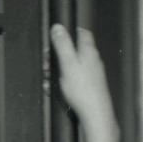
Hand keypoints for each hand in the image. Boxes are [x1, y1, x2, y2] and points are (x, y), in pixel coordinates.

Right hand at [50, 24, 119, 141]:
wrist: (95, 114)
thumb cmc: (83, 91)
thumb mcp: (67, 63)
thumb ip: (62, 44)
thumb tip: (57, 27)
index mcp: (88, 51)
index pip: (82, 32)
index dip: (69, 32)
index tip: (57, 38)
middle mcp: (92, 60)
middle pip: (74, 50)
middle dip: (58, 56)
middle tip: (48, 63)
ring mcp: (92, 73)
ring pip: (72, 66)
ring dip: (58, 71)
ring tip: (48, 79)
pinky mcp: (89, 86)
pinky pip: (73, 79)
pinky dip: (63, 82)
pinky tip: (55, 90)